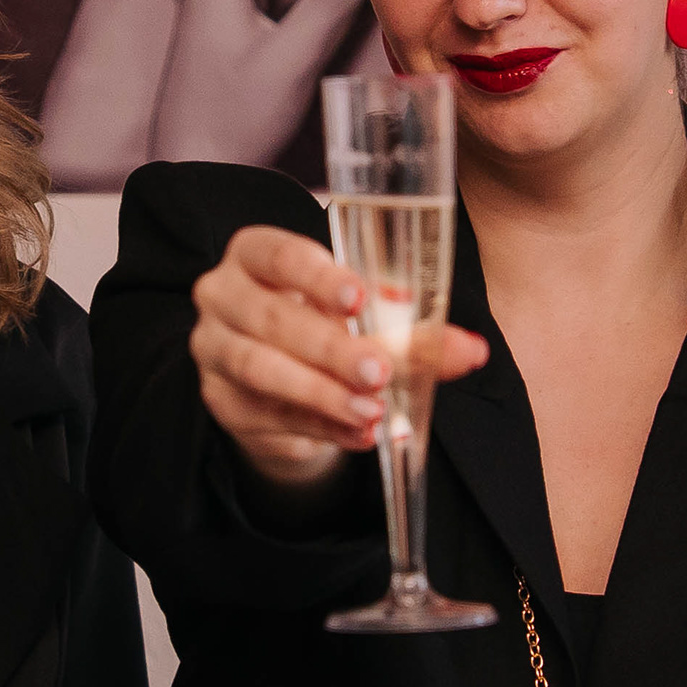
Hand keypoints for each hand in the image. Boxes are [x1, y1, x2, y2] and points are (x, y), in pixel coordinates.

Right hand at [189, 221, 484, 488]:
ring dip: (322, 393)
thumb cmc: (324, 321)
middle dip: (330, 348)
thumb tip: (471, 351)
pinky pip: (269, 415)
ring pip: (261, 370)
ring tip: (372, 410)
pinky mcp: (222, 402)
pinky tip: (359, 433)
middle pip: (271, 319)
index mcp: (254, 255)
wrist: (283, 374)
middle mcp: (222, 296)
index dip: (315, 275)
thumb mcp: (364, 316)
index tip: (358, 298)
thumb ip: (411, 327)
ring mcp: (214, 351)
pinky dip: (320, 425)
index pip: (275, 253)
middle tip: (378, 370)